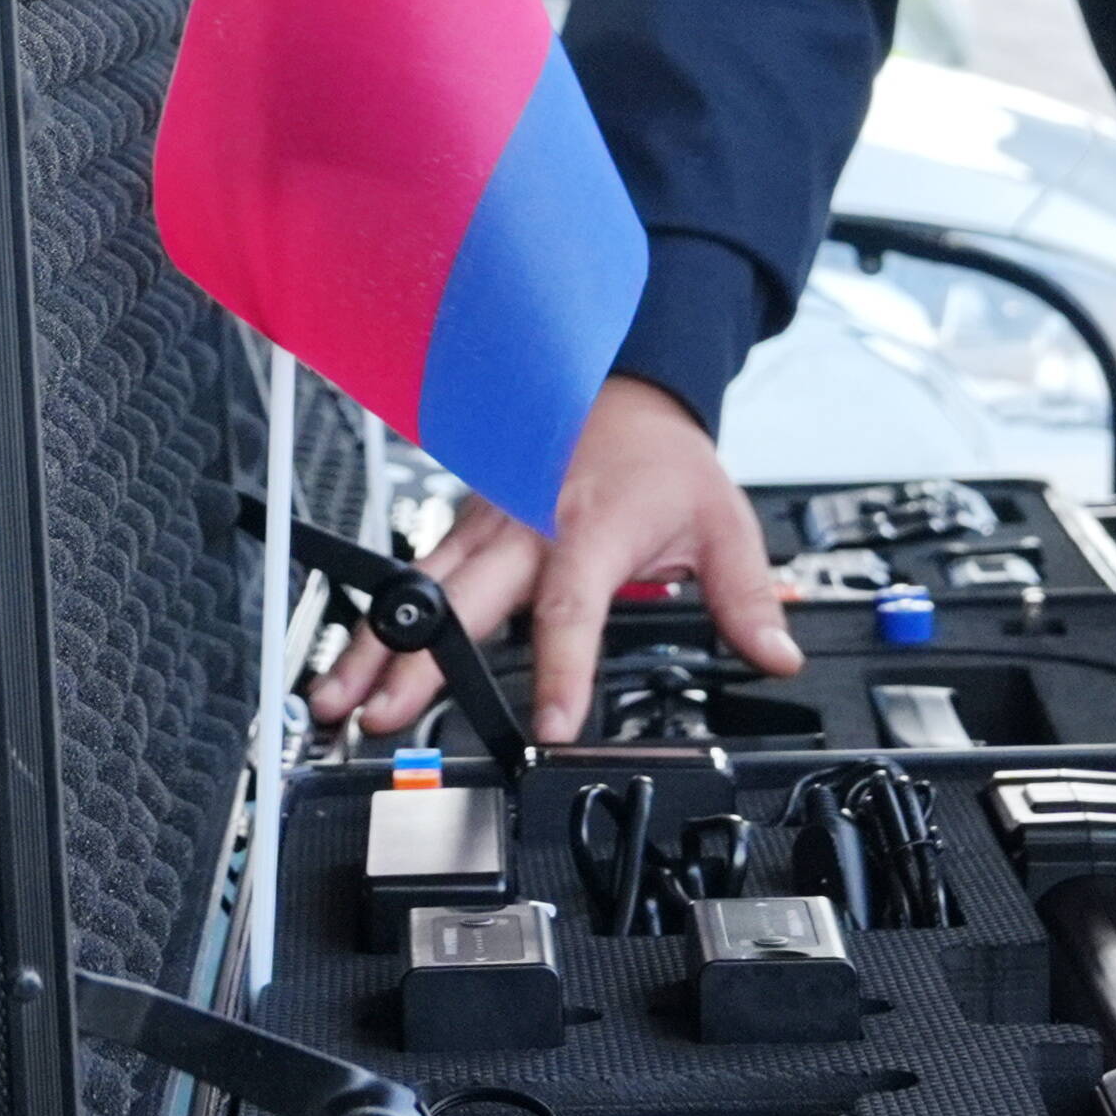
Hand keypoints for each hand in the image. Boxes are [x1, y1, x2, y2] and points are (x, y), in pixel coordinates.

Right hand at [302, 375, 795, 739]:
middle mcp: (529, 526)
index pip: (572, 608)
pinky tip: (351, 659)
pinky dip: (384, 620)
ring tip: (337, 700)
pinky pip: (422, 575)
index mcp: (594, 528)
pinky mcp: (467, 524)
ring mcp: (488, 523)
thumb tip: (778, 655)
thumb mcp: (723, 521)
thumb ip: (746, 596)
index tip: (549, 726)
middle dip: (418, 663)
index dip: (560, 670)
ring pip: (424, 591)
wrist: (625, 389)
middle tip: (381, 717)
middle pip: (467, 602)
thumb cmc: (663, 459)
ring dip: (377, 647)